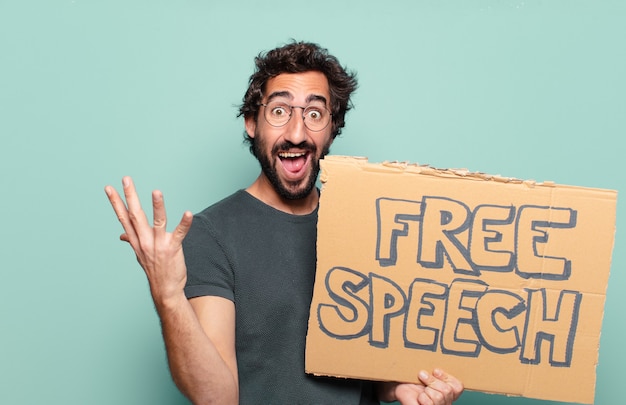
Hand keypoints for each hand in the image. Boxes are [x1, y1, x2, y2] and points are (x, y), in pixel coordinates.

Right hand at [105, 176, 192, 305]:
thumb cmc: (155, 270)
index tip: (108, 188)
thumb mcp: (140, 255)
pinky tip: (188, 213)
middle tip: (126, 179)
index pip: (123, 218)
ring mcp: (158, 245)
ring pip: (156, 222)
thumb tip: (122, 235)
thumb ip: (132, 241)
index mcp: (136, 241)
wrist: (165, 291)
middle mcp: (144, 241)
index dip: (115, 202)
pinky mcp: (172, 248)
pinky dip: (184, 223)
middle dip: (130, 196)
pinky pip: (179, 233)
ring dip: (157, 206)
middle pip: (135, 215)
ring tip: (156, 191)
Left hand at [380, 369, 463, 404]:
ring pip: (439, 397)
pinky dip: (422, 398)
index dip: (448, 377)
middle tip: (422, 376)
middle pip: (447, 391)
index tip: (435, 370)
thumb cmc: (412, 377)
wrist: (397, 386)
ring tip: (420, 388)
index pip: (458, 387)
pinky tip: (419, 397)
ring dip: (426, 390)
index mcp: (448, 391)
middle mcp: (445, 401)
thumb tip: (441, 352)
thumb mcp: (426, 370)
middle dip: (433, 381)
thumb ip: (436, 368)